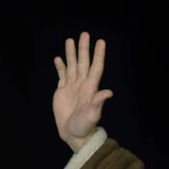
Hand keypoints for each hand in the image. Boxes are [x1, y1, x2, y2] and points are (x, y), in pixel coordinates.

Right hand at [53, 32, 112, 151]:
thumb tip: (109, 92)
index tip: (101, 42)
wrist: (73, 134)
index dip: (98, 55)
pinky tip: (59, 58)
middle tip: (85, 34)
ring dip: (71, 53)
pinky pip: (62, 75)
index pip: (96, 67)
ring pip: (72, 66)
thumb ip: (98, 103)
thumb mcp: (93, 115)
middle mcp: (82, 85)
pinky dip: (61, 67)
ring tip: (70, 40)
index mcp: (90, 88)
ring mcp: (72, 87)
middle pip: (83, 63)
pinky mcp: (62, 91)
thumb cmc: (85, 126)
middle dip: (84, 49)